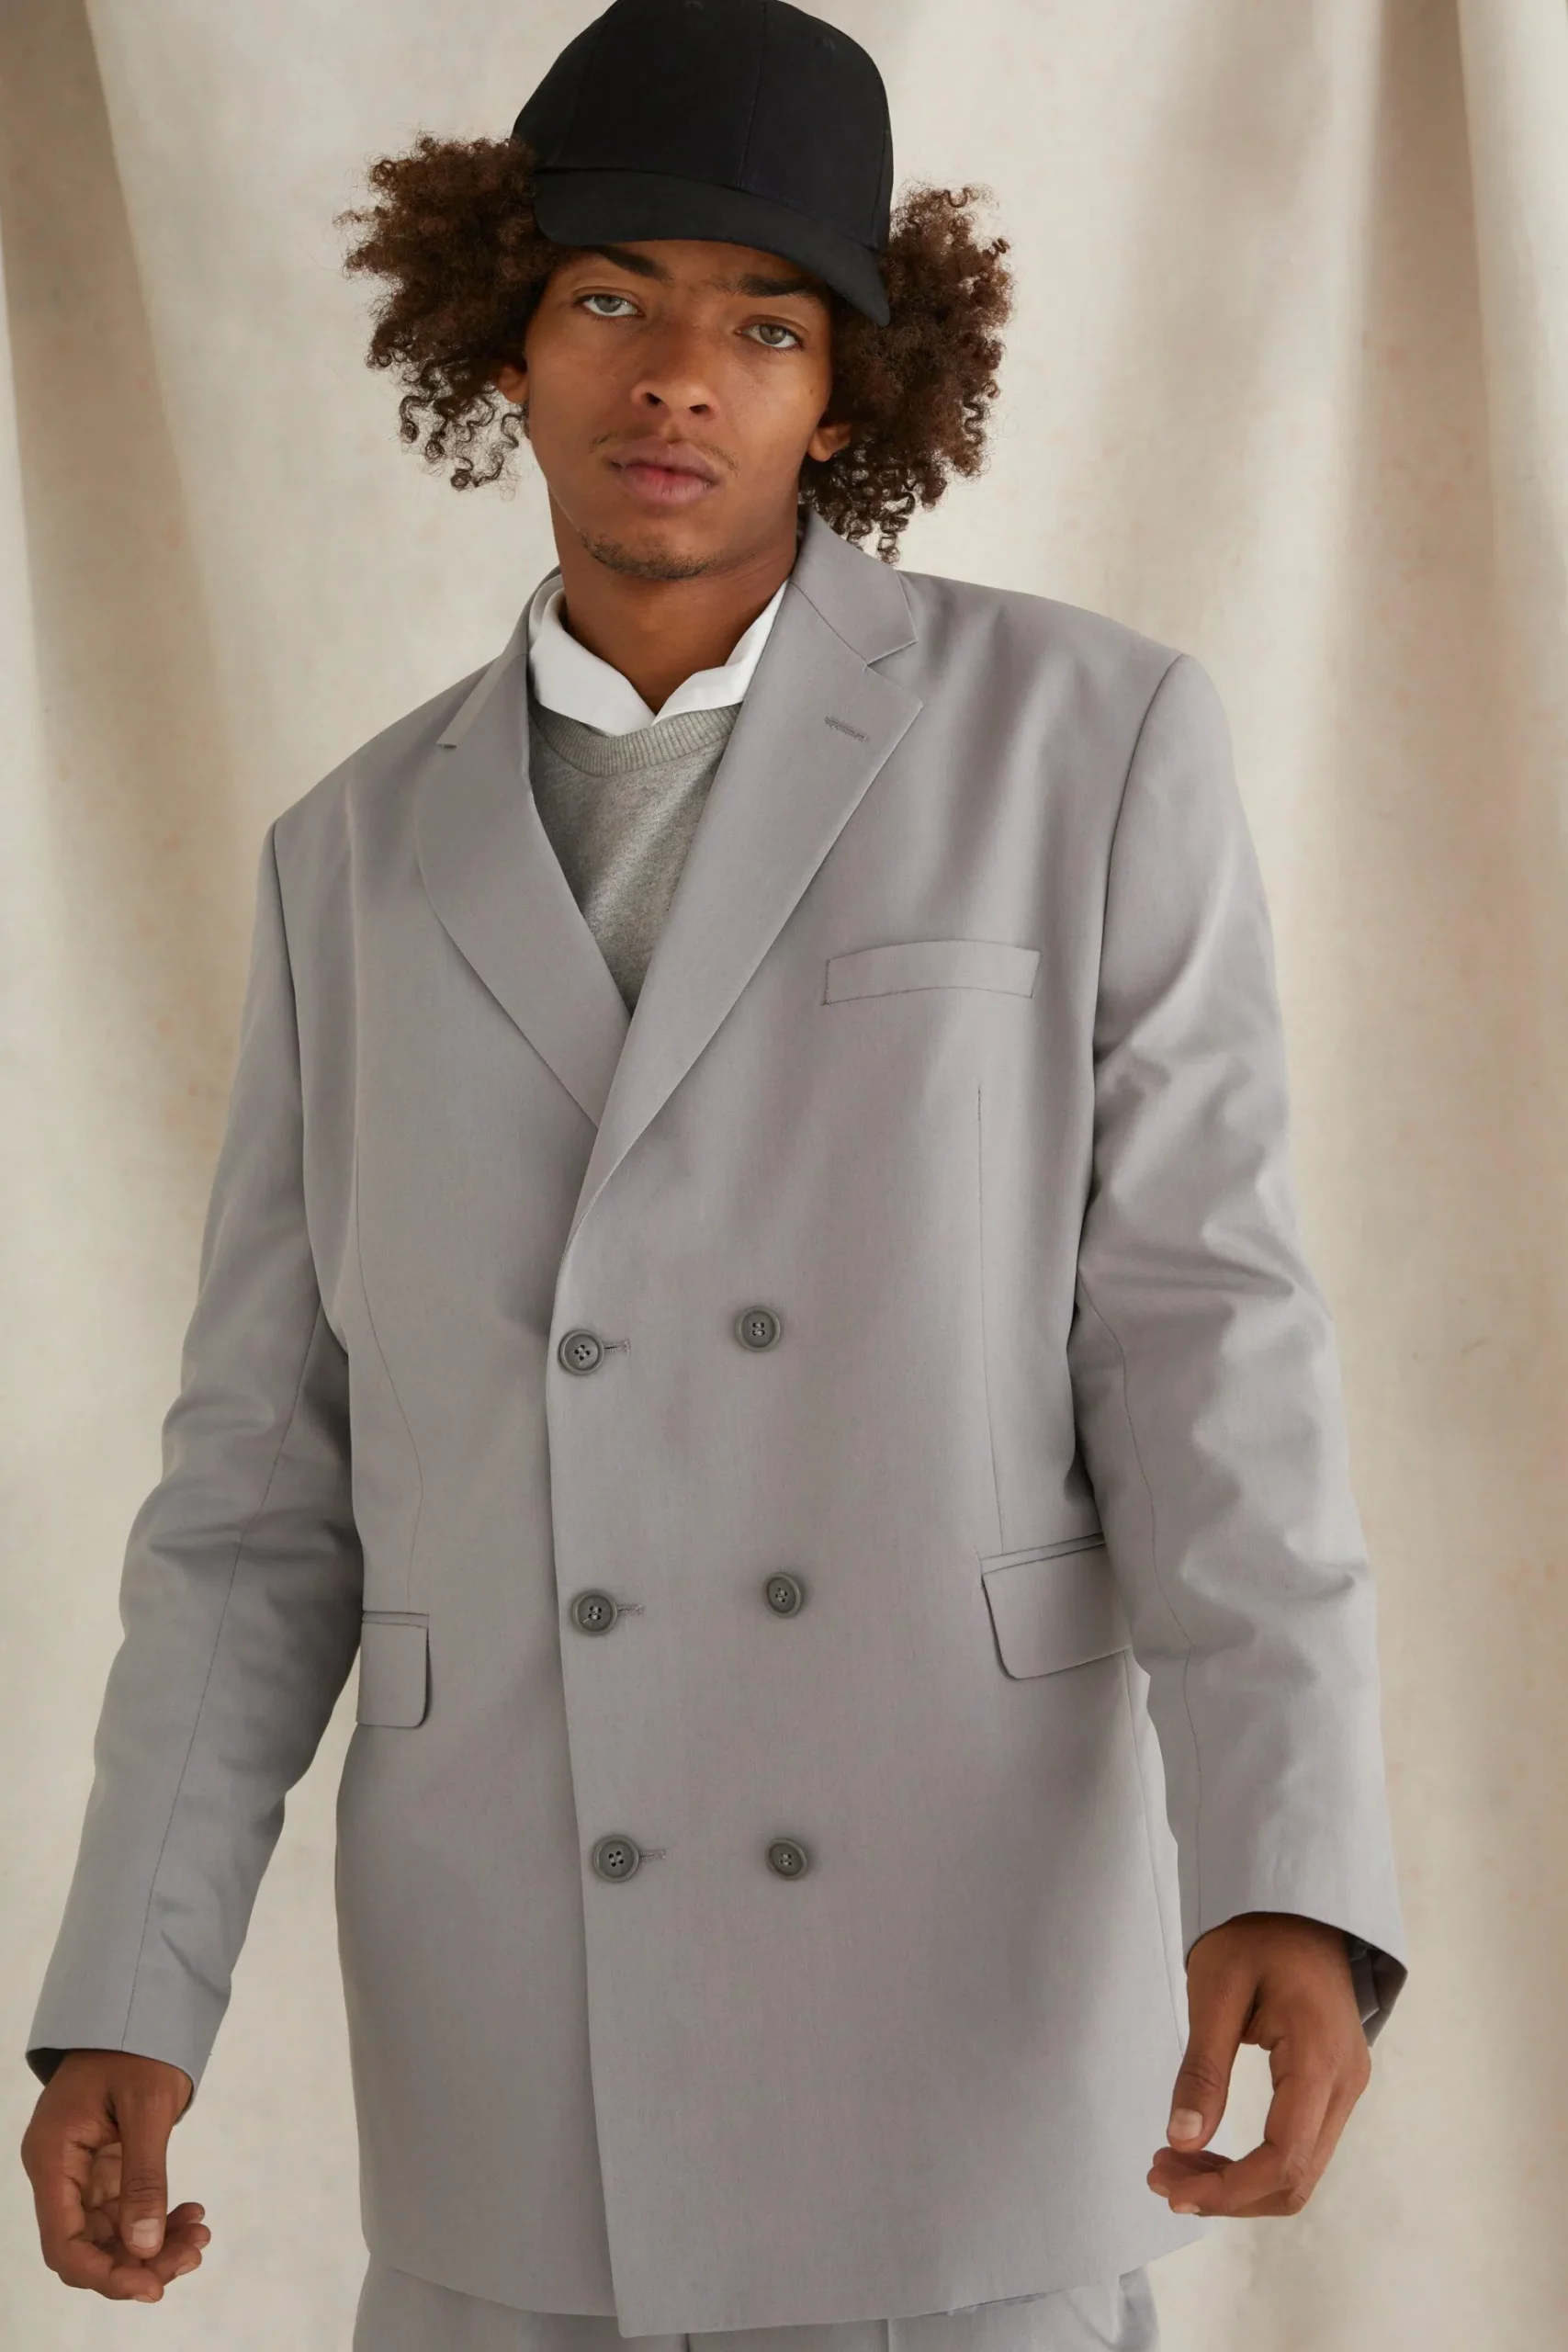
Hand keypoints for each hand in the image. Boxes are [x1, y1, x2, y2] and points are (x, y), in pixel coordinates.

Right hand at [20, 2048, 209, 2300]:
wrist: (140, 2007)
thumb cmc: (137, 2044)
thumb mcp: (147, 2107)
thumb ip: (144, 2178)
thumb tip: (144, 2249)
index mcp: (53, 2156)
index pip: (64, 2242)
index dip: (104, 2275)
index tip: (151, 2287)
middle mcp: (59, 2171)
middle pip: (88, 2245)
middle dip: (139, 2260)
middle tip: (194, 2252)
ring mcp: (81, 2171)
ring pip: (110, 2233)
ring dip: (153, 2244)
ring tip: (200, 2234)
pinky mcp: (105, 2166)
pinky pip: (125, 2211)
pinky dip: (156, 2219)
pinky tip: (191, 2215)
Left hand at [1147, 1911, 1370, 2218]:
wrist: (1299, 1899)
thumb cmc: (1255, 1931)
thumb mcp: (1216, 1988)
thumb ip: (1203, 2070)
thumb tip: (1182, 2140)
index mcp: (1320, 2060)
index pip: (1284, 2158)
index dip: (1229, 2189)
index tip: (1174, 2187)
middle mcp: (1345, 2083)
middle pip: (1296, 2178)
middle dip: (1228, 2192)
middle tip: (1162, 2175)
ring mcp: (1346, 2085)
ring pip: (1300, 2169)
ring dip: (1239, 2183)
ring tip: (1176, 2165)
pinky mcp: (1333, 2082)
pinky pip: (1300, 2143)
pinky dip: (1255, 2160)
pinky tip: (1208, 2148)